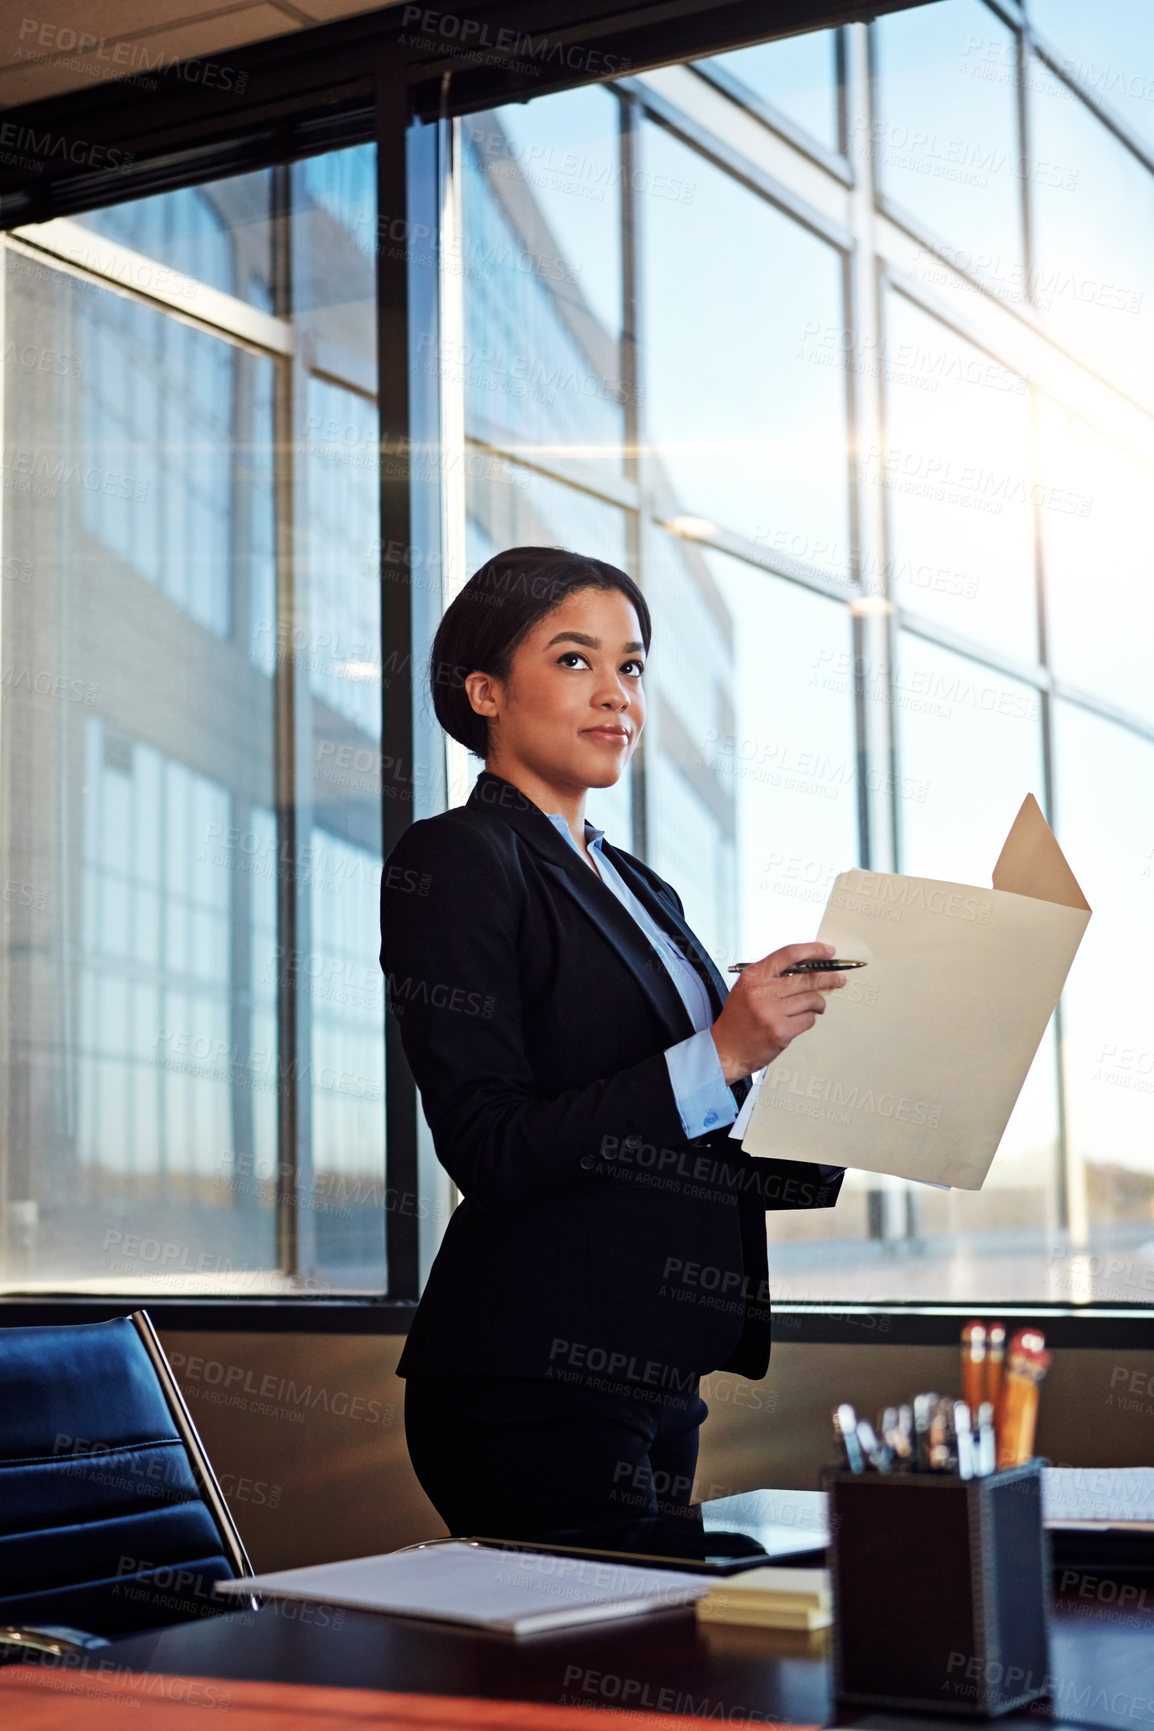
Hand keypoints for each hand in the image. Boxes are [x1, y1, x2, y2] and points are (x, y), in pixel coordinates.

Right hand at [709, 942, 846, 1084]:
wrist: (725, 1049)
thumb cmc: (737, 1020)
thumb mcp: (747, 989)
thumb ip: (772, 976)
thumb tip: (806, 968)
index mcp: (753, 976)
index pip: (789, 954)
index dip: (812, 950)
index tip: (827, 952)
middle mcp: (762, 991)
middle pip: (806, 978)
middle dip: (828, 977)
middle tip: (839, 979)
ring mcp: (772, 1012)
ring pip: (811, 999)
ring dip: (818, 1003)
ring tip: (817, 1006)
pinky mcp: (781, 1030)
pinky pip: (808, 1019)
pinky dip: (809, 1019)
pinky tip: (800, 1020)